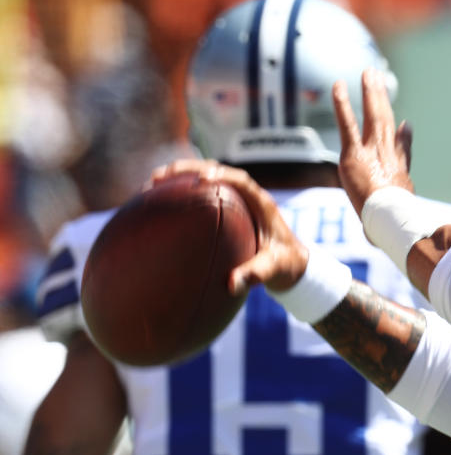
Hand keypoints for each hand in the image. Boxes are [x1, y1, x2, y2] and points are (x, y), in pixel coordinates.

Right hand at [149, 160, 308, 295]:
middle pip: (216, 171)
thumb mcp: (275, 270)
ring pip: (205, 179)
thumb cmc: (286, 265)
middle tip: (160, 176)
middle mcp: (248, 197)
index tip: (200, 180)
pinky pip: (201, 196)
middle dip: (188, 169)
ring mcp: (236, 201)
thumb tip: (231, 285)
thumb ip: (256, 275)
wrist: (294, 265)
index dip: (221, 175)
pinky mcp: (226, 210)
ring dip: (180, 178)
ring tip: (150, 184)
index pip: (241, 181)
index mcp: (262, 204)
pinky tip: (156, 205)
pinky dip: (180, 195)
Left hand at [333, 68, 413, 216]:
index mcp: (397, 164)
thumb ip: (404, 159)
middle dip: (380, 96)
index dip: (397, 127)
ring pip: (373, 116)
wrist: (390, 215)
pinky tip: (338, 87)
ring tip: (369, 73)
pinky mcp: (354, 154)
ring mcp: (371, 151)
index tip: (399, 114)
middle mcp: (386, 152)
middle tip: (375, 75)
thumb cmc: (396, 210)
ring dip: (370, 93)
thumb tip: (407, 132)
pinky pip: (347, 125)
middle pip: (385, 119)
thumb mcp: (405, 188)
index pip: (397, 140)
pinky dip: (342, 105)